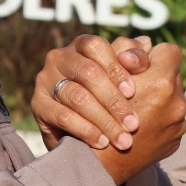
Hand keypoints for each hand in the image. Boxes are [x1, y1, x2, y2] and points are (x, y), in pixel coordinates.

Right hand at [32, 34, 153, 150]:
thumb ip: (136, 59)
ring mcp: (45, 80)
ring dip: (103, 120)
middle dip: (114, 101)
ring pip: (77, 96)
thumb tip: (147, 42)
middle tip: (133, 124)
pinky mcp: (38, 104)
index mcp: (82, 45)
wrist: (80, 133)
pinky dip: (85, 130)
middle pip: (88, 72)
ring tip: (122, 139)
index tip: (133, 92)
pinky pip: (62, 116)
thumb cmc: (109, 98)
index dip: (116, 68)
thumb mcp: (125, 77)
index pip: (96, 46)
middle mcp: (60, 57)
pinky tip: (102, 142)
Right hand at [90, 44, 185, 185]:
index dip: (151, 55)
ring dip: (157, 101)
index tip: (137, 66)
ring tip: (135, 113)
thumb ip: (128, 56)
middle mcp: (176, 102)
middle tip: (135, 89)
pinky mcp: (175, 141)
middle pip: (170, 76)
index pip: (168, 51)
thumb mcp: (106, 77)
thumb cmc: (94, 113)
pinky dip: (156, 121)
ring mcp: (178, 124)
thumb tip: (147, 43)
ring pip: (171, 99)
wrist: (97, 163)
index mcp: (161, 81)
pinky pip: (170, 121)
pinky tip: (140, 126)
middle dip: (154, 79)